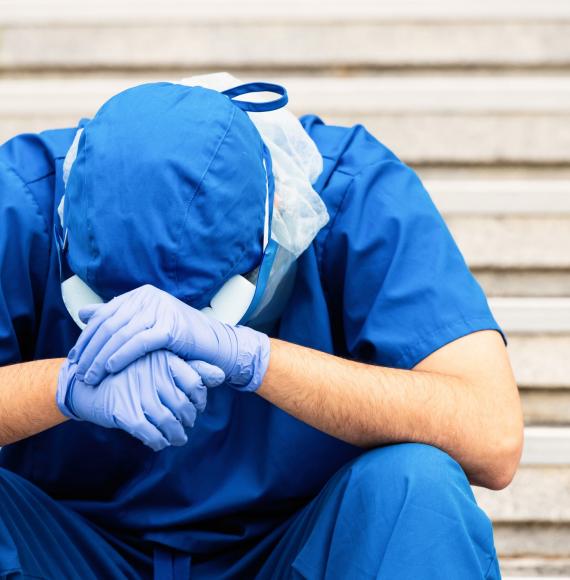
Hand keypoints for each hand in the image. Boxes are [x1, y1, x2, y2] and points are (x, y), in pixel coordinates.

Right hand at [57, 350, 224, 450]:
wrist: (86, 383)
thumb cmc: (129, 372)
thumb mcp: (160, 363)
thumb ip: (192, 368)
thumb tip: (222, 375)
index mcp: (164, 359)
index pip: (195, 382)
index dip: (199, 398)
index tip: (195, 406)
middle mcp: (154, 374)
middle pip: (184, 405)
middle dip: (188, 420)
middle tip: (186, 424)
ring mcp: (139, 393)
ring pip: (169, 422)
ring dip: (176, 435)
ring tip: (177, 438)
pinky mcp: (125, 412)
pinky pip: (150, 434)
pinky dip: (158, 441)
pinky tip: (159, 442)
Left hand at [69, 285, 269, 392]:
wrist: (214, 345)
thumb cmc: (179, 339)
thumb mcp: (145, 325)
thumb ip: (116, 318)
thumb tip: (84, 313)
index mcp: (141, 295)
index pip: (104, 315)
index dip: (86, 337)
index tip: (74, 358)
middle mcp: (149, 297)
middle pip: (110, 324)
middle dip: (91, 350)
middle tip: (79, 371)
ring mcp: (161, 310)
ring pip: (121, 334)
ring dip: (102, 358)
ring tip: (91, 376)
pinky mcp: (171, 326)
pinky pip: (139, 342)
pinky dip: (122, 355)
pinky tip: (111, 368)